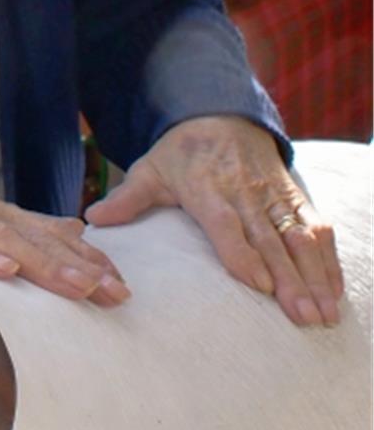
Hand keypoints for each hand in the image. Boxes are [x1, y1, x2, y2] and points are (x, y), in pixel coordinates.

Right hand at [0, 197, 131, 306]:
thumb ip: (32, 236)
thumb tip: (77, 228)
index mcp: (6, 217)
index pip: (57, 236)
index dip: (91, 258)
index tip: (122, 285)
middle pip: (41, 239)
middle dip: (80, 265)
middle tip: (112, 292)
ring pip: (9, 240)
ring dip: (45, 263)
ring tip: (77, 285)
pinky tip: (6, 269)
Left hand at [85, 116, 342, 326]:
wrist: (220, 113)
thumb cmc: (181, 152)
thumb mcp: (150, 168)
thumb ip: (127, 198)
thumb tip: (93, 221)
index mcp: (207, 186)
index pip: (226, 222)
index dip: (243, 251)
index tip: (260, 284)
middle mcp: (245, 191)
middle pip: (270, 237)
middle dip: (291, 279)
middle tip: (304, 317)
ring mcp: (273, 193)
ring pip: (299, 236)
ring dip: (314, 275)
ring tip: (324, 314)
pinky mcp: (293, 194)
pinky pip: (316, 226)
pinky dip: (329, 259)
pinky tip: (335, 291)